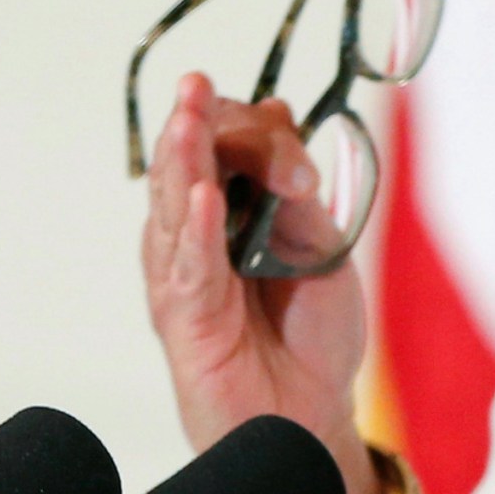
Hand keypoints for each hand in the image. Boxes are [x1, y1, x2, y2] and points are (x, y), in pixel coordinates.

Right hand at [142, 72, 381, 493]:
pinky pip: (190, 269)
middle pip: (190, 165)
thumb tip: (275, 111)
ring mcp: (185, 275)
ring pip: (176, 207)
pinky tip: (201, 198)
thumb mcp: (318, 242)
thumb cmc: (309, 328)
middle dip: (197, 123)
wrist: (314, 408)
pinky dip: (196, 232)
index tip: (292, 142)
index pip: (229, 148)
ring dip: (182, 160)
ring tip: (186, 118)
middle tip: (197, 85)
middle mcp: (197, 236)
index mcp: (229, 210)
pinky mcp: (185, 319)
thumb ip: (292, 189)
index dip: (262, 136)